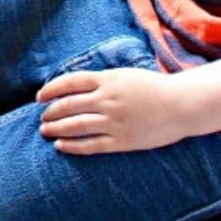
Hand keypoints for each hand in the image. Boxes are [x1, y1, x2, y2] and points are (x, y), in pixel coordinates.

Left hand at [36, 68, 187, 153]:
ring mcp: (114, 121)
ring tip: (45, 131)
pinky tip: (61, 146)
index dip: (51, 90)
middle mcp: (107, 99)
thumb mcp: (123, 74)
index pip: (69, 82)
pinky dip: (73, 146)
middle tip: (42, 117)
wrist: (180, 105)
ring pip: (76, 126)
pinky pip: (92, 145)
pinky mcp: (122, 140)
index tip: (39, 97)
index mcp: (107, 79)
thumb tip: (75, 87)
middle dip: (51, 112)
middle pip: (69, 105)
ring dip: (57, 129)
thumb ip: (100, 80)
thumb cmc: (152, 87)